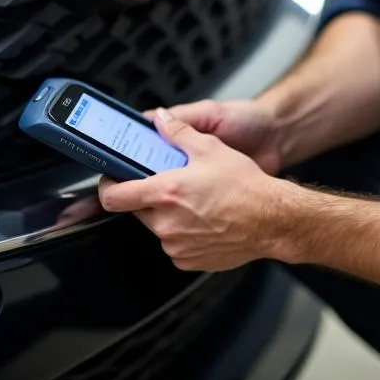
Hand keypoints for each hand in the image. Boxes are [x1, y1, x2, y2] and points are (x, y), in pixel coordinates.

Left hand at [98, 108, 290, 270]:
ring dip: (167, 214)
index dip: (108, 187)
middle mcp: (166, 223)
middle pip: (138, 209)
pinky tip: (204, 219)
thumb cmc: (245, 186)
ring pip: (158, 227)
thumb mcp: (210, 148)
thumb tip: (161, 120)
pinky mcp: (188, 260)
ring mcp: (176, 245)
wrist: (271, 219)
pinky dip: (183, 233)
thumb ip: (179, 132)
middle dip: (148, 196)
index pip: (114, 197)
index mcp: (166, 193)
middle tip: (170, 184)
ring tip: (194, 202)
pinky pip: (174, 244)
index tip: (111, 180)